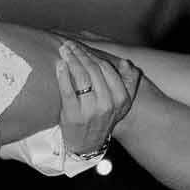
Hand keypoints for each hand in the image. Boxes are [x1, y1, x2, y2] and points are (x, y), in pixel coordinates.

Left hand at [53, 39, 139, 154]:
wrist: (87, 144)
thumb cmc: (102, 118)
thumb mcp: (122, 103)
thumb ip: (130, 82)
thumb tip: (126, 63)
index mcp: (121, 99)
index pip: (107, 69)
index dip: (93, 55)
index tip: (82, 48)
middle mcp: (108, 104)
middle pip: (93, 70)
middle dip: (80, 53)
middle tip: (69, 45)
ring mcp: (90, 110)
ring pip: (81, 76)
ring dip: (71, 59)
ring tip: (63, 50)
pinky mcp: (73, 115)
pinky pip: (68, 89)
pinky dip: (63, 74)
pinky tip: (60, 65)